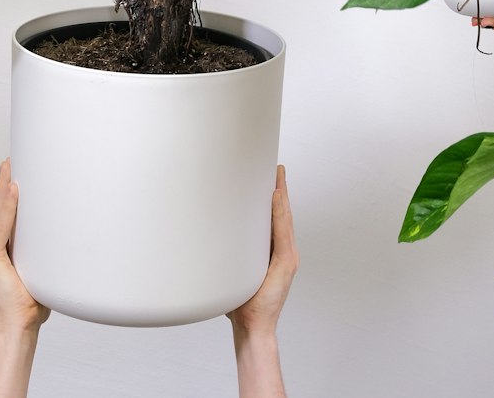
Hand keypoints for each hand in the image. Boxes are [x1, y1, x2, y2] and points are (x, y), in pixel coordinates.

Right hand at [0, 160, 49, 334]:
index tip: (12, 172)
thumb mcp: (39, 268)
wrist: (20, 327)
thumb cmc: (33, 303)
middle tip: (12, 160)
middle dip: (2, 183)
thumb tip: (67, 234)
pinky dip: (6, 206)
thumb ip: (43, 251)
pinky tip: (12, 190)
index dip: (3, 193)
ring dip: (3, 187)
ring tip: (11, 166)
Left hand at [228, 165, 298, 339]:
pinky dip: (280, 213)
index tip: (269, 177)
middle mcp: (283, 251)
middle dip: (280, 190)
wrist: (252, 326)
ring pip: (285, 218)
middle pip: (283, 214)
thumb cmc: (241, 302)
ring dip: (281, 196)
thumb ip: (230, 253)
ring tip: (276, 176)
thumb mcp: (234, 270)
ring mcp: (287, 257)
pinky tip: (276, 197)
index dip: (273, 198)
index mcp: (272, 252)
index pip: (274, 219)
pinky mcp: (286, 262)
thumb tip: (207, 236)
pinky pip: (283, 232)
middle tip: (275, 168)